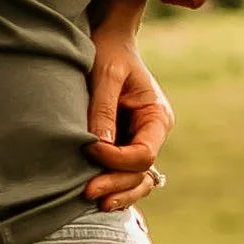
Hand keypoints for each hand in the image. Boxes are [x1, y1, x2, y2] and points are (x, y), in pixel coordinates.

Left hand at [86, 0, 172, 209]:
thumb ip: (103, 109)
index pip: (144, 153)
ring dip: (117, 192)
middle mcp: (152, 134)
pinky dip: (114, 187)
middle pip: (140, 172)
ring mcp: (138, 142)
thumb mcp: (106, 75)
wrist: (107, 41)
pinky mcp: (122, 145)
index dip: (118, 159)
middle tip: (86, 191)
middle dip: (115, 183)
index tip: (90, 149)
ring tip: (94, 202)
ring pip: (136, 179)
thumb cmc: (109, 52)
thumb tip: (98, 146)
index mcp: (156, 116)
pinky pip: (124, 175)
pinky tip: (97, 197)